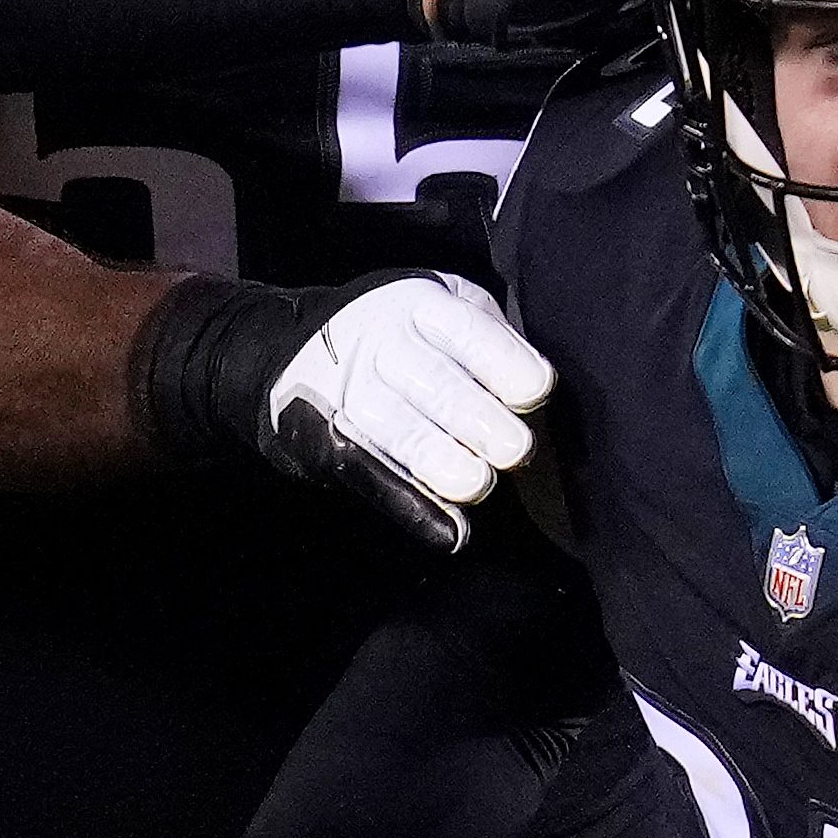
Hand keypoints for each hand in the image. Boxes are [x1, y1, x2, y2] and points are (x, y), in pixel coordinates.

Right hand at [259, 275, 555, 550]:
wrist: (296, 351)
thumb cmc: (407, 335)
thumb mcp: (447, 308)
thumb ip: (493, 340)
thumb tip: (540, 393)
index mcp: (420, 304)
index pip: (466, 330)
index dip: (503, 361)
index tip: (537, 391)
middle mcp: (379, 342)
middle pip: (433, 381)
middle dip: (476, 417)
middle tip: (516, 449)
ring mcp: (347, 391)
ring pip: (396, 428)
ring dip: (438, 460)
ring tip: (478, 485)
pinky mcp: (326, 441)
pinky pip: (369, 474)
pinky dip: (410, 506)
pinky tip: (450, 533)